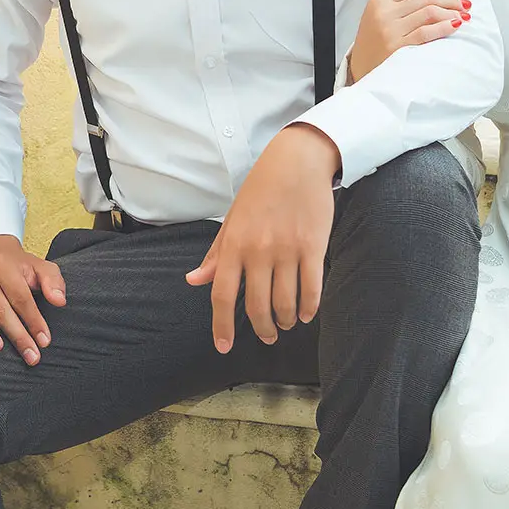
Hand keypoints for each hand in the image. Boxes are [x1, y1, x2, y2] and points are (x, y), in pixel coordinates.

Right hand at [0, 234, 66, 365]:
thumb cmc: (21, 268)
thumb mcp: (42, 268)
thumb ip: (53, 282)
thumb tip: (59, 301)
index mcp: (6, 266)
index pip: (21, 297)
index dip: (34, 320)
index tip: (44, 341)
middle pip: (0, 308)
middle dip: (18, 335)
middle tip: (32, 357)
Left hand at [185, 123, 339, 353]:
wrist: (297, 161)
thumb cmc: (261, 189)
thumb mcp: (232, 219)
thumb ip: (215, 254)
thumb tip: (194, 280)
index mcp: (233, 244)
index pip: (223, 295)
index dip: (222, 326)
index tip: (223, 347)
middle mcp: (258, 250)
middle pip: (257, 306)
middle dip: (261, 329)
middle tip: (266, 336)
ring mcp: (287, 250)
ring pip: (285, 303)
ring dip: (285, 321)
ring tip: (285, 323)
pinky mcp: (314, 247)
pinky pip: (311, 289)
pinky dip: (308, 308)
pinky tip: (305, 314)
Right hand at [347, 0, 468, 79]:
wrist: (362, 65)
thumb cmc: (375, 34)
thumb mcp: (384, 4)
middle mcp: (383, 11)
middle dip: (450, 0)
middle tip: (465, 5)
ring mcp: (389, 30)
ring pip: (429, 13)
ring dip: (451, 13)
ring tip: (463, 16)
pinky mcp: (396, 47)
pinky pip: (426, 33)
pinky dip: (444, 27)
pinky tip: (455, 25)